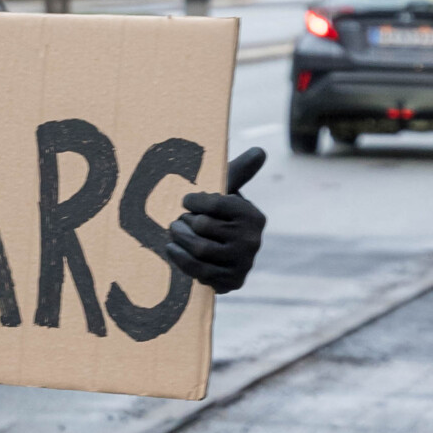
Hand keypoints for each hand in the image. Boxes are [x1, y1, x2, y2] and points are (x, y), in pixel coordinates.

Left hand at [165, 148, 265, 293]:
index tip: (186, 200)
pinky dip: (180, 259)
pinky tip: (172, 249)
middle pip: (203, 226)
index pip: (216, 203)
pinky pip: (199, 272)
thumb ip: (239, 171)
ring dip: (178, 239)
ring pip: (198, 249)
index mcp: (252, 216)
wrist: (225, 255)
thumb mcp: (229, 193)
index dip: (195, 201)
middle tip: (177, 220)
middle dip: (184, 221)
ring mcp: (243, 263)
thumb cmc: (222, 217)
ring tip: (173, 232)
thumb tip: (260, 151)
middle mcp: (252, 240)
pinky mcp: (232, 282)